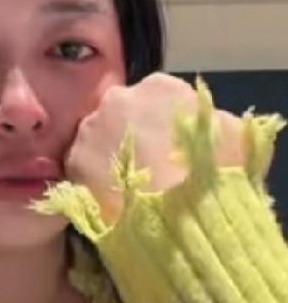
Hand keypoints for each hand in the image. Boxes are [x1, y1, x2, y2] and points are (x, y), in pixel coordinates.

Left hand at [64, 73, 244, 222]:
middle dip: (128, 134)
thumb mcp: (230, 137)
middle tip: (143, 165)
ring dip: (107, 154)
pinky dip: (91, 177)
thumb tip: (201, 126)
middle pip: (121, 114)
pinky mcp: (72, 159)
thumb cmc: (212, 173)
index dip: (161, 123)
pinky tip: (107, 196)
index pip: (157, 97)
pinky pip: (81, 165)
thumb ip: (207, 122)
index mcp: (159, 87)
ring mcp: (90, 128)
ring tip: (124, 184)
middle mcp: (117, 98)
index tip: (166, 145)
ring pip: (97, 138)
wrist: (176, 215)